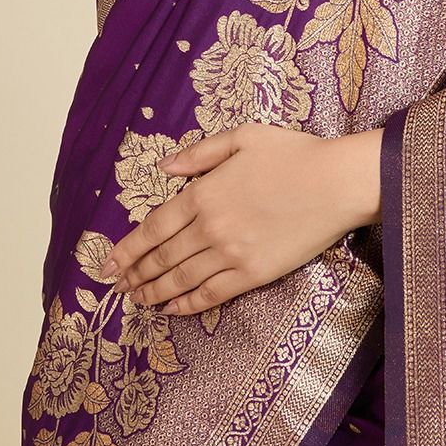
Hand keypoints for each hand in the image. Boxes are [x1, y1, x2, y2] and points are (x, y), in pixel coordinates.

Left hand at [96, 122, 366, 315]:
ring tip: (138, 300)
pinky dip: (188, 304)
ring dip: (154, 291)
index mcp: (204, 192)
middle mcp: (210, 227)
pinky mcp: (253, 274)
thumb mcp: (243, 137)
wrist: (336, 183)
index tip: (109, 263)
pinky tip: (173, 308)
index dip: (129, 248)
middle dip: (136, 273)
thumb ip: (200, 153)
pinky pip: (212, 294)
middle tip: (119, 286)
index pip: (154, 227)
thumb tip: (163, 167)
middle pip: (162, 257)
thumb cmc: (293, 153)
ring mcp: (231, 254)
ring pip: (181, 279)